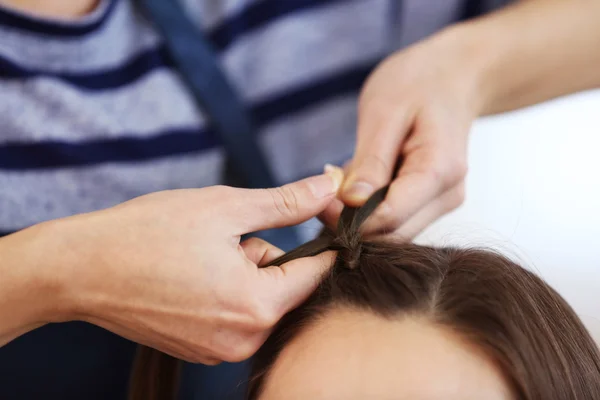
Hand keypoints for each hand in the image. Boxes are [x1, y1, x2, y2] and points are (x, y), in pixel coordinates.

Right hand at [22, 173, 339, 363]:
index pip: (315, 273)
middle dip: (267, 256)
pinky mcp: (200, 351)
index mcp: (256, 307)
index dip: (318, 238)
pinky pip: (235, 316)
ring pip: (259, 301)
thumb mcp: (226, 207)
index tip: (308, 213)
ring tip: (201, 255)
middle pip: (285, 288)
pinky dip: (226, 291)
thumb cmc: (148, 233)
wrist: (80, 269)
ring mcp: (219, 352)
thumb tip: (330, 187)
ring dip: (245, 273)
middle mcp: (243, 341)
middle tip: (226, 236)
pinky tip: (190, 274)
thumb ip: (286, 202)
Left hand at [322, 28, 481, 238]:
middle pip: (391, 233)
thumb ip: (370, 162)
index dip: (349, 219)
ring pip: (392, 231)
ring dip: (359, 216)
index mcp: (440, 171)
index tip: (319, 199)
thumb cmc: (418, 83)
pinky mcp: (432, 202)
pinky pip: (396, 219)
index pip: (390, 218)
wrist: (454, 75)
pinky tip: (360, 180)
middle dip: (352, 221)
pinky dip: (370, 208)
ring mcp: (442, 201)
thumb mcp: (385, 113)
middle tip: (324, 188)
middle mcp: (448, 195)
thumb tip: (351, 204)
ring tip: (344, 176)